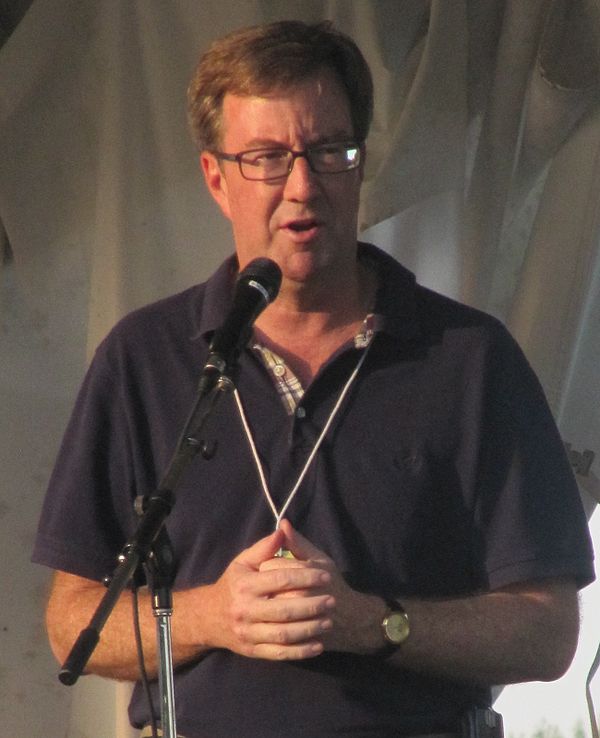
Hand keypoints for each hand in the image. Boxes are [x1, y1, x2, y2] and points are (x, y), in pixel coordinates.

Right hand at [204, 526, 334, 659]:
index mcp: (245, 585)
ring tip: (328, 622)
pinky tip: (317, 646)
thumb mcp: (243, 562)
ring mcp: (248, 633)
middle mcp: (245, 610)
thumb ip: (264, 547)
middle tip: (332, 601)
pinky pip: (278, 653)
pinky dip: (300, 652)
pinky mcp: (252, 651)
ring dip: (309, 630)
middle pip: (283, 610)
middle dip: (311, 606)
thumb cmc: (233, 584)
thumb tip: (284, 530)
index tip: (326, 576)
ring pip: (282, 634)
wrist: (208, 617)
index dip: (305, 577)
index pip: (280, 579)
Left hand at [259, 520, 387, 654]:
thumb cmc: (334, 584)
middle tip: (273, 586)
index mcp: (303, 574)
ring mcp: (296, 620)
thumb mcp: (319, 559)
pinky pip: (276, 633)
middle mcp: (299, 596)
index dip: (269, 564)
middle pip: (266, 588)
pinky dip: (273, 626)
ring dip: (268, 606)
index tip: (274, 566)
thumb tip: (282, 523)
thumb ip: (298, 543)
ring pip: (268, 610)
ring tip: (276, 601)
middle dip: (266, 586)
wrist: (352, 620)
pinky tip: (277, 622)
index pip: (269, 565)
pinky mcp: (296, 639)